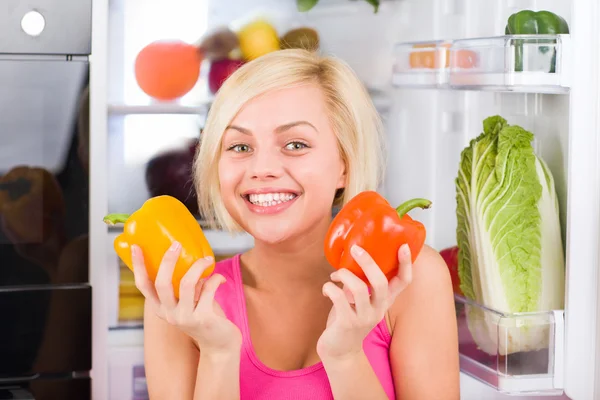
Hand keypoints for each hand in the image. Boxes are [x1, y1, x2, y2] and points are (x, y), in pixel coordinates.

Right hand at [131, 242, 241, 354]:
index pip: (143, 286)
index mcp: (160, 308)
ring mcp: (185, 317)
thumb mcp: (188, 302)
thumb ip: (185, 285)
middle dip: (168, 260)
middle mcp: (169, 314)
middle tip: (176, 244)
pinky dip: (216, 279)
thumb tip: (191, 258)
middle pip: (162, 283)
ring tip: (208, 259)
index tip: (136, 246)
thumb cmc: (204, 317)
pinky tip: (220, 279)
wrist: (220, 345)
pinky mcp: (204, 318)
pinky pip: (209, 289)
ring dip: (198, 266)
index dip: (138, 266)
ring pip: (187, 284)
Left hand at [317, 243, 412, 360]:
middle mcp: (378, 310)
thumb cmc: (348, 319)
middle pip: (380, 282)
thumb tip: (351, 257)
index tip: (404, 246)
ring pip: (358, 288)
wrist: (340, 351)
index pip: (403, 282)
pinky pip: (338, 297)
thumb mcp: (361, 301)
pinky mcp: (347, 323)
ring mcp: (363, 318)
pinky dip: (329, 288)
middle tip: (356, 249)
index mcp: (384, 301)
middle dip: (368, 262)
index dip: (406, 264)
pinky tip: (327, 289)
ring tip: (335, 275)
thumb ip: (361, 283)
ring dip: (343, 274)